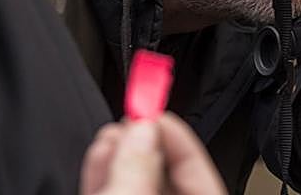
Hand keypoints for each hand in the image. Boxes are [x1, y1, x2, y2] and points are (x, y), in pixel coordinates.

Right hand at [81, 113, 226, 194]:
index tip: (157, 113)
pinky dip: (106, 176)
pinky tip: (100, 155)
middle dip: (146, 142)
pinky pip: (116, 194)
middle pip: (166, 173)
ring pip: (138, 183)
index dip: (180, 137)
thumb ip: (138, 167)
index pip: (200, 170)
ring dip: (122, 155)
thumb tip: (143, 131)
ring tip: (111, 134)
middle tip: (132, 119)